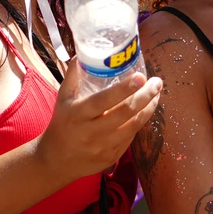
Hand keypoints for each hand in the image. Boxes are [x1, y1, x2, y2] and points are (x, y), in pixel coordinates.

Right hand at [34, 62, 162, 182]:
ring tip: (157, 94)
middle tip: (157, 82)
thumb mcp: (62, 99)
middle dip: (145, 96)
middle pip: (125, 112)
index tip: (141, 76)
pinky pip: (131, 137)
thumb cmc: (61, 124)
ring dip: (149, 108)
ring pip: (133, 126)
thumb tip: (83, 53)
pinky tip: (145, 110)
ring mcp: (103, 147)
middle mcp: (91, 132)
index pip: (104, 100)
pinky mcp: (112, 157)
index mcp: (79, 114)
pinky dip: (139, 122)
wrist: (56, 161)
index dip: (124, 88)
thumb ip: (73, 75)